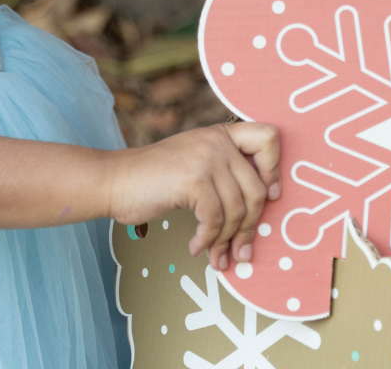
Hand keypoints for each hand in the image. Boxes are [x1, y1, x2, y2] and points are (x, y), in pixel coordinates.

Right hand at [107, 122, 280, 269]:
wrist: (116, 180)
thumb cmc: (155, 179)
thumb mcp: (196, 163)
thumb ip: (224, 175)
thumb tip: (254, 219)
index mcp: (222, 133)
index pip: (269, 138)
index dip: (274, 169)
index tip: (270, 195)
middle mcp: (218, 140)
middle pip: (257, 189)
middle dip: (249, 227)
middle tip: (240, 252)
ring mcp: (207, 157)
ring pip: (237, 210)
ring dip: (226, 241)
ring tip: (216, 256)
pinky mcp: (194, 179)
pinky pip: (215, 220)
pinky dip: (207, 240)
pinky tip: (195, 247)